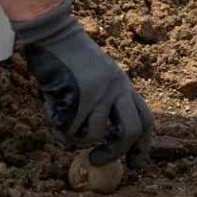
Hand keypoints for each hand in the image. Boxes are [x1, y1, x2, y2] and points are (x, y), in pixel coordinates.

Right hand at [12, 0, 153, 166]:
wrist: (53, 32)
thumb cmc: (69, 56)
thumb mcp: (97, 76)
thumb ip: (104, 101)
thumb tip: (103, 140)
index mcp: (124, 84)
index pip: (145, 120)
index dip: (142, 146)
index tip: (134, 164)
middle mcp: (117, 88)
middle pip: (130, 132)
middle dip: (115, 153)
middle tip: (96, 160)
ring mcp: (100, 91)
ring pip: (93, 134)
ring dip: (74, 136)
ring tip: (62, 120)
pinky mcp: (80, 94)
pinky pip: (70, 128)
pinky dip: (58, 126)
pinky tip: (51, 109)